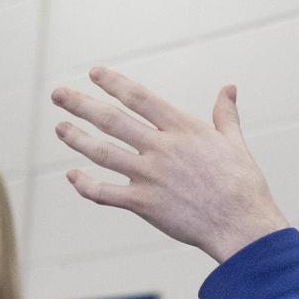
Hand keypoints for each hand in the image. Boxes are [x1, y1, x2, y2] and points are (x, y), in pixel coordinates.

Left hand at [51, 67, 290, 261]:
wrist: (241, 224)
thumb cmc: (242, 183)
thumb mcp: (234, 142)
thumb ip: (225, 114)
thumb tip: (229, 87)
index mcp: (182, 128)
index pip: (139, 97)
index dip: (113, 83)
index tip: (93, 73)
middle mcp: (161, 148)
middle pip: (112, 120)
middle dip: (81, 105)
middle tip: (57, 94)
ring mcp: (149, 176)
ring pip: (103, 153)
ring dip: (77, 139)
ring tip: (59, 127)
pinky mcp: (144, 204)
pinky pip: (106, 193)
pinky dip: (86, 185)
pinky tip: (72, 176)